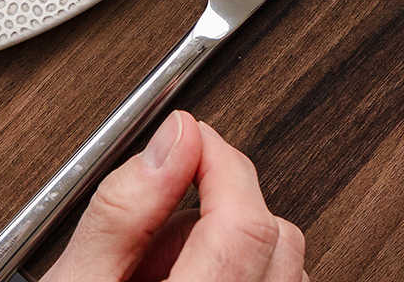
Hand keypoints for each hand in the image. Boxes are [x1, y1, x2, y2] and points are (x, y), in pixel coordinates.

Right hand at [43, 111, 305, 281]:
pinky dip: (242, 272)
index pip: (246, 221)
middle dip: (220, 206)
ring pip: (284, 263)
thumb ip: (120, 214)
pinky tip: (185, 279)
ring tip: (161, 265)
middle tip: (158, 218)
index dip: (220, 159)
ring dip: (231, 245)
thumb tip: (172, 137)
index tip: (189, 135)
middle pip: (275, 234)